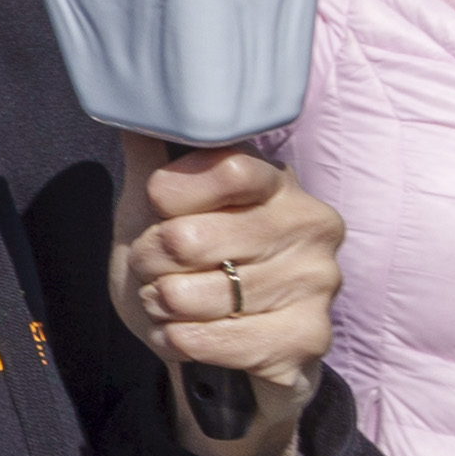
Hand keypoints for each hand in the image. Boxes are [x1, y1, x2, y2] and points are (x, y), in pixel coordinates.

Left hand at [113, 135, 340, 455]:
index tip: (156, 203)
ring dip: (163, 303)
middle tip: (152, 267)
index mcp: (279, 184)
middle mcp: (312, 226)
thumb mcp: (158, 212)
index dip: (173, 190)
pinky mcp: (310, 338)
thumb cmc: (189, 270)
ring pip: (202, 292)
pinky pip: (217, 338)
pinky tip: (181, 334)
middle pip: (196, 235)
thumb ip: (153, 160)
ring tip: (168, 302)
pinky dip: (181, 339)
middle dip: (150, 257)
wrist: (214, 352)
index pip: (229, 167)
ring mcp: (318, 283)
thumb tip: (136, 103)